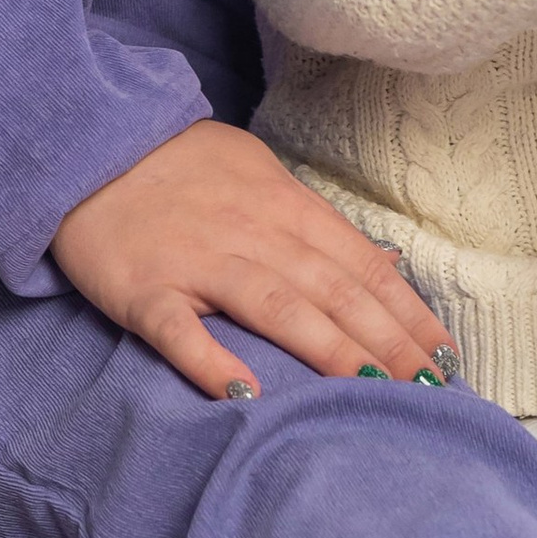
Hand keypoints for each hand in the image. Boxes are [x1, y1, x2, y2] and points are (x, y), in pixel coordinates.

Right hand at [51, 120, 453, 399]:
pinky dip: (210, 360)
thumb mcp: (261, 176)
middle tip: (431, 393)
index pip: (361, 267)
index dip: (407, 314)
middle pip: (333, 291)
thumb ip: (319, 223)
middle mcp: (251, 233)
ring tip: (374, 393)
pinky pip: (179, 330)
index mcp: (283, 206)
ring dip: (329, 350)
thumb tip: (385, 262)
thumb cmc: (182, 167)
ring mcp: (197, 262)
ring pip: (275, 307)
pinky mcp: (144, 290)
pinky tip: (244, 393)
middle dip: (389, 343)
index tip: (447, 359)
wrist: (89, 144)